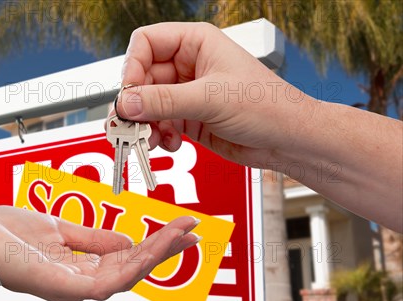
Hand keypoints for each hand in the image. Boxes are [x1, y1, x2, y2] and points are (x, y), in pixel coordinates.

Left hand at [0, 206, 199, 300]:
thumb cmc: (11, 234)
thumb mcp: (61, 229)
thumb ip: (94, 239)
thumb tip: (127, 242)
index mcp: (81, 268)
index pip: (127, 260)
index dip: (155, 246)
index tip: (180, 228)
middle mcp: (80, 283)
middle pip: (133, 271)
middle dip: (164, 251)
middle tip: (192, 232)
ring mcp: (73, 288)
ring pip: (125, 278)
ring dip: (155, 257)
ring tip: (180, 237)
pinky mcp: (63, 288)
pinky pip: (106, 284)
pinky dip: (131, 268)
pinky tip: (149, 252)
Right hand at [112, 22, 315, 167]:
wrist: (288, 140)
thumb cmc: (267, 106)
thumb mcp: (211, 99)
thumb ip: (164, 101)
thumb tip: (127, 103)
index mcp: (196, 43)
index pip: (146, 43)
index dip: (133, 67)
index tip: (130, 93)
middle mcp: (188, 66)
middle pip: (142, 78)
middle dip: (136, 103)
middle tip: (130, 125)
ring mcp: (187, 93)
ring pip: (147, 105)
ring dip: (145, 124)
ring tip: (151, 139)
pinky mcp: (189, 118)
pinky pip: (159, 124)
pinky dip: (159, 136)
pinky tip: (171, 143)